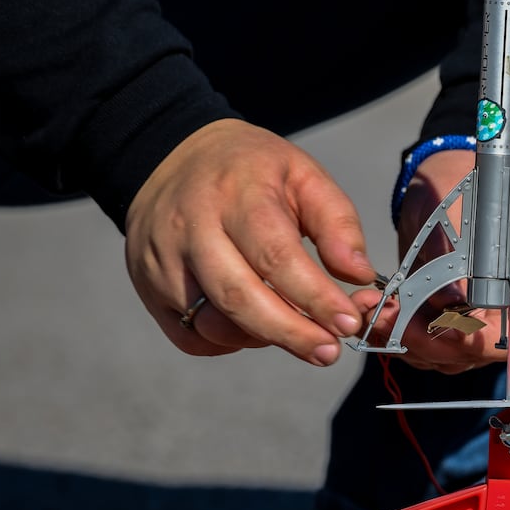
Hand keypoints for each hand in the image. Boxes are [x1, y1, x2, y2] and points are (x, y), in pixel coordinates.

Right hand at [125, 118, 376, 365]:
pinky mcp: (148, 288)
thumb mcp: (303, 174)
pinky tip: (257, 326)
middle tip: (330, 352)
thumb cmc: (251, 171)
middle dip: (291, 333)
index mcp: (236, 193)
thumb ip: (337, 222)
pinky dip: (230, 342)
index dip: (314, 297)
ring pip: (212, 323)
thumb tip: (361, 275)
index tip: (349, 323)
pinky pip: (191, 336)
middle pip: (239, 297)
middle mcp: (191, 228)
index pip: (275, 255)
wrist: (172, 157)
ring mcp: (162, 261)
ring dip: (264, 338)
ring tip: (299, 334)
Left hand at [352, 149, 509, 373]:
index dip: (463, 342)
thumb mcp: (463, 222)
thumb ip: (458, 266)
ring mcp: (477, 322)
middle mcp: (506, 318)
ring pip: (439, 353)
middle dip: (421, 340)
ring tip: (374, 311)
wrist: (450, 177)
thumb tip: (448, 307)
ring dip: (403, 339)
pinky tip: (377, 312)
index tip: (425, 330)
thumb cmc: (466, 191)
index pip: (502, 340)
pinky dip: (399, 332)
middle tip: (383, 317)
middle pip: (466, 354)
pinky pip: (425, 342)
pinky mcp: (448, 319)